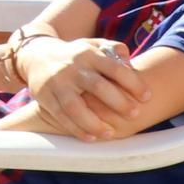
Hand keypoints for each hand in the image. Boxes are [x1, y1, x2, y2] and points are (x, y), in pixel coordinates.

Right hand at [22, 36, 145, 138]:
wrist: (36, 55)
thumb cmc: (76, 55)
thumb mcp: (93, 45)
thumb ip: (114, 50)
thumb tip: (130, 64)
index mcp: (88, 54)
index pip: (114, 68)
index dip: (133, 83)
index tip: (147, 97)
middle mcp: (73, 68)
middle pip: (97, 86)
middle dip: (118, 102)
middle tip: (135, 114)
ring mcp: (57, 83)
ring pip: (75, 106)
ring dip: (94, 123)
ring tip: (110, 133)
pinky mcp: (45, 97)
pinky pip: (61, 116)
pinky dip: (75, 129)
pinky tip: (91, 138)